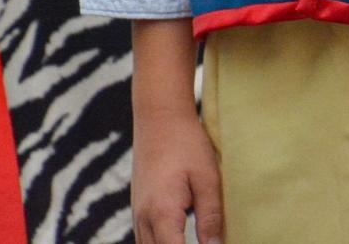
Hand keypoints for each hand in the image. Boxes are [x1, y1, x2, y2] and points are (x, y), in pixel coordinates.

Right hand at [131, 105, 223, 243]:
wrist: (160, 117)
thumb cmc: (187, 143)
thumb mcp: (208, 177)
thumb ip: (211, 216)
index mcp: (161, 213)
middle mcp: (144, 218)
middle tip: (205, 242)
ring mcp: (137, 213)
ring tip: (190, 237)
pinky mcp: (138, 207)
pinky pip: (144, 237)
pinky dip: (160, 242)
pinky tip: (177, 237)